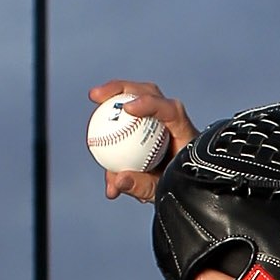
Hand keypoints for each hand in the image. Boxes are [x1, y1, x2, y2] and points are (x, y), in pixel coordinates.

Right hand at [88, 80, 196, 201]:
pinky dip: (114, 116)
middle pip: (150, 93)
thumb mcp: (161, 191)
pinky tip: (96, 118)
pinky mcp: (150, 124)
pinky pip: (130, 115)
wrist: (185, 187)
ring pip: (138, 98)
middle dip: (123, 88)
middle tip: (97, 95)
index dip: (149, 104)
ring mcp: (161, 120)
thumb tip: (117, 179)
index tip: (127, 108)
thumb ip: (141, 186)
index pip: (170, 110)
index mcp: (185, 134)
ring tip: (94, 97)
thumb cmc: (178, 188)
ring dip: (115, 96)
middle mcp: (174, 121)